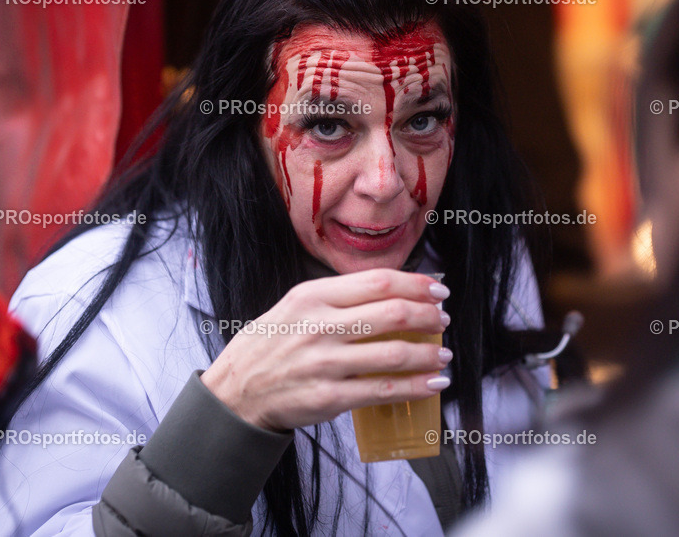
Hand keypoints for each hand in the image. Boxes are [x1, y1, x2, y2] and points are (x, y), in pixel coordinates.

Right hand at [200, 269, 451, 430]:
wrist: (235, 393)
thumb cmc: (270, 345)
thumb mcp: (295, 306)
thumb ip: (338, 298)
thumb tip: (391, 293)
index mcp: (312, 296)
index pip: (377, 282)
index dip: (416, 284)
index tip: (438, 289)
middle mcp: (320, 326)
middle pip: (391, 313)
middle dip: (427, 315)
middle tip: (443, 320)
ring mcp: (325, 363)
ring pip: (393, 353)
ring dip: (428, 353)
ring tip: (444, 354)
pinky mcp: (330, 397)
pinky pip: (383, 390)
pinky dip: (415, 386)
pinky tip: (433, 383)